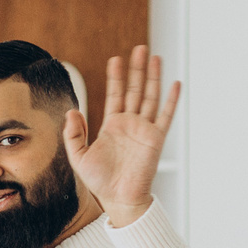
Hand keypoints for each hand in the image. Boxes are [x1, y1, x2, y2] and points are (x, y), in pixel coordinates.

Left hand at [63, 44, 178, 226]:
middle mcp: (129, 123)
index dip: (116, 76)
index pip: (115, 94)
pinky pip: (165, 115)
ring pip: (150, 96)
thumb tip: (72, 111)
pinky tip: (175, 83)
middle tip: (140, 49)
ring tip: (155, 57)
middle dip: (137, 69)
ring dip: (153, 77)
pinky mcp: (156, 138)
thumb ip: (73, 133)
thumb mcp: (78, 156)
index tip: (116, 59)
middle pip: (134, 89)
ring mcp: (144, 129)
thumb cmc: (100, 181)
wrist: (118, 198)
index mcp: (112, 125)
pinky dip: (171, 99)